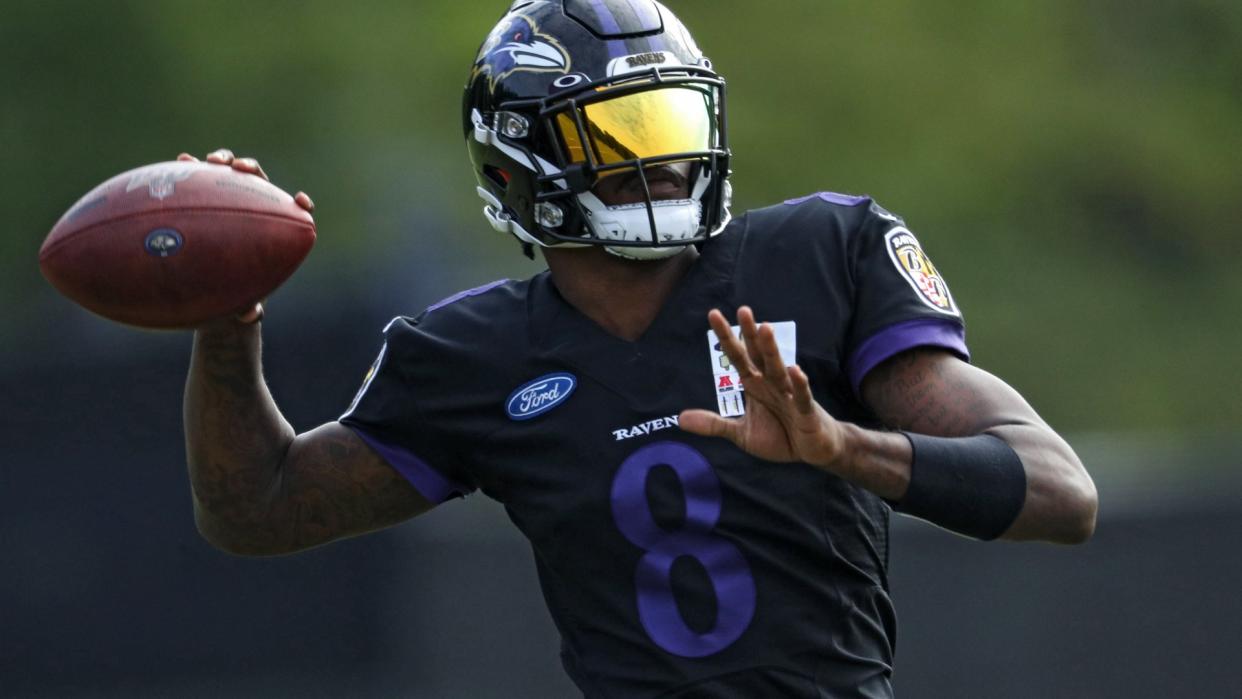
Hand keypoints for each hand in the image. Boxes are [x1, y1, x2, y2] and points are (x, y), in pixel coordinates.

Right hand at [178, 148, 315, 324]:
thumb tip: (251, 316)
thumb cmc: (233, 302)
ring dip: (223, 161)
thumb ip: (249, 312)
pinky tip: (181, 160)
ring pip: (227, 175)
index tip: (301, 202)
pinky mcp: (202, 201)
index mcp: (270, 234)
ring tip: (212, 161)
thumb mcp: (240, 309)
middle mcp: (250, 212)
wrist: (207, 296)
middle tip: (240, 169)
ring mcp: (225, 202)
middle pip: (258, 182)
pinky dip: (191, 169)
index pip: (292, 214)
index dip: (300, 205)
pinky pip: (196, 181)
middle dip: (251, 170)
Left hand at [679, 307, 850, 470]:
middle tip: (743, 310)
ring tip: (765, 328)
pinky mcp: (806, 412)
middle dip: (750, 334)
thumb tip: (680, 419)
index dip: (726, 338)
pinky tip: (795, 370)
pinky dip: (799, 385)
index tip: (714, 315)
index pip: (738, 357)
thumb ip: (714, 424)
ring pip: (779, 370)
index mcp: (755, 385)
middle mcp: (771, 384)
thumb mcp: (741, 433)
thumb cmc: (780, 436)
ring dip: (772, 350)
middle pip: (758, 355)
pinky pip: (802, 397)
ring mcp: (790, 396)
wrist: (813, 450)